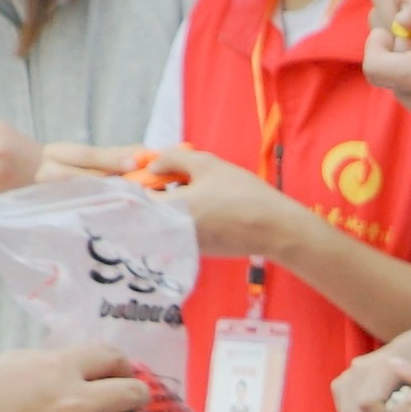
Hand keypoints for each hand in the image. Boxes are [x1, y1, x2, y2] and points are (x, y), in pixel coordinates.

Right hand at [0, 338, 168, 411]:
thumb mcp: (11, 365)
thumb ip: (51, 360)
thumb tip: (82, 366)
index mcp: (59, 367)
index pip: (112, 356)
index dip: (122, 365)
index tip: (120, 375)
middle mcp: (78, 399)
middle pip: (135, 391)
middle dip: (138, 396)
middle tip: (133, 405)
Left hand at [129, 138, 310, 268]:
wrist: (276, 230)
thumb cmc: (243, 193)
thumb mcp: (207, 164)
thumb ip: (172, 159)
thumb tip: (152, 164)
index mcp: (169, 210)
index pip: (134, 196)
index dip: (136, 180)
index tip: (147, 168)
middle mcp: (170, 233)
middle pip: (146, 210)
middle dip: (153, 191)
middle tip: (168, 176)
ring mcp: (182, 245)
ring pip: (162, 220)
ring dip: (168, 204)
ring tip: (190, 188)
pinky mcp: (196, 252)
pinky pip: (177, 230)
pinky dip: (182, 216)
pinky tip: (205, 205)